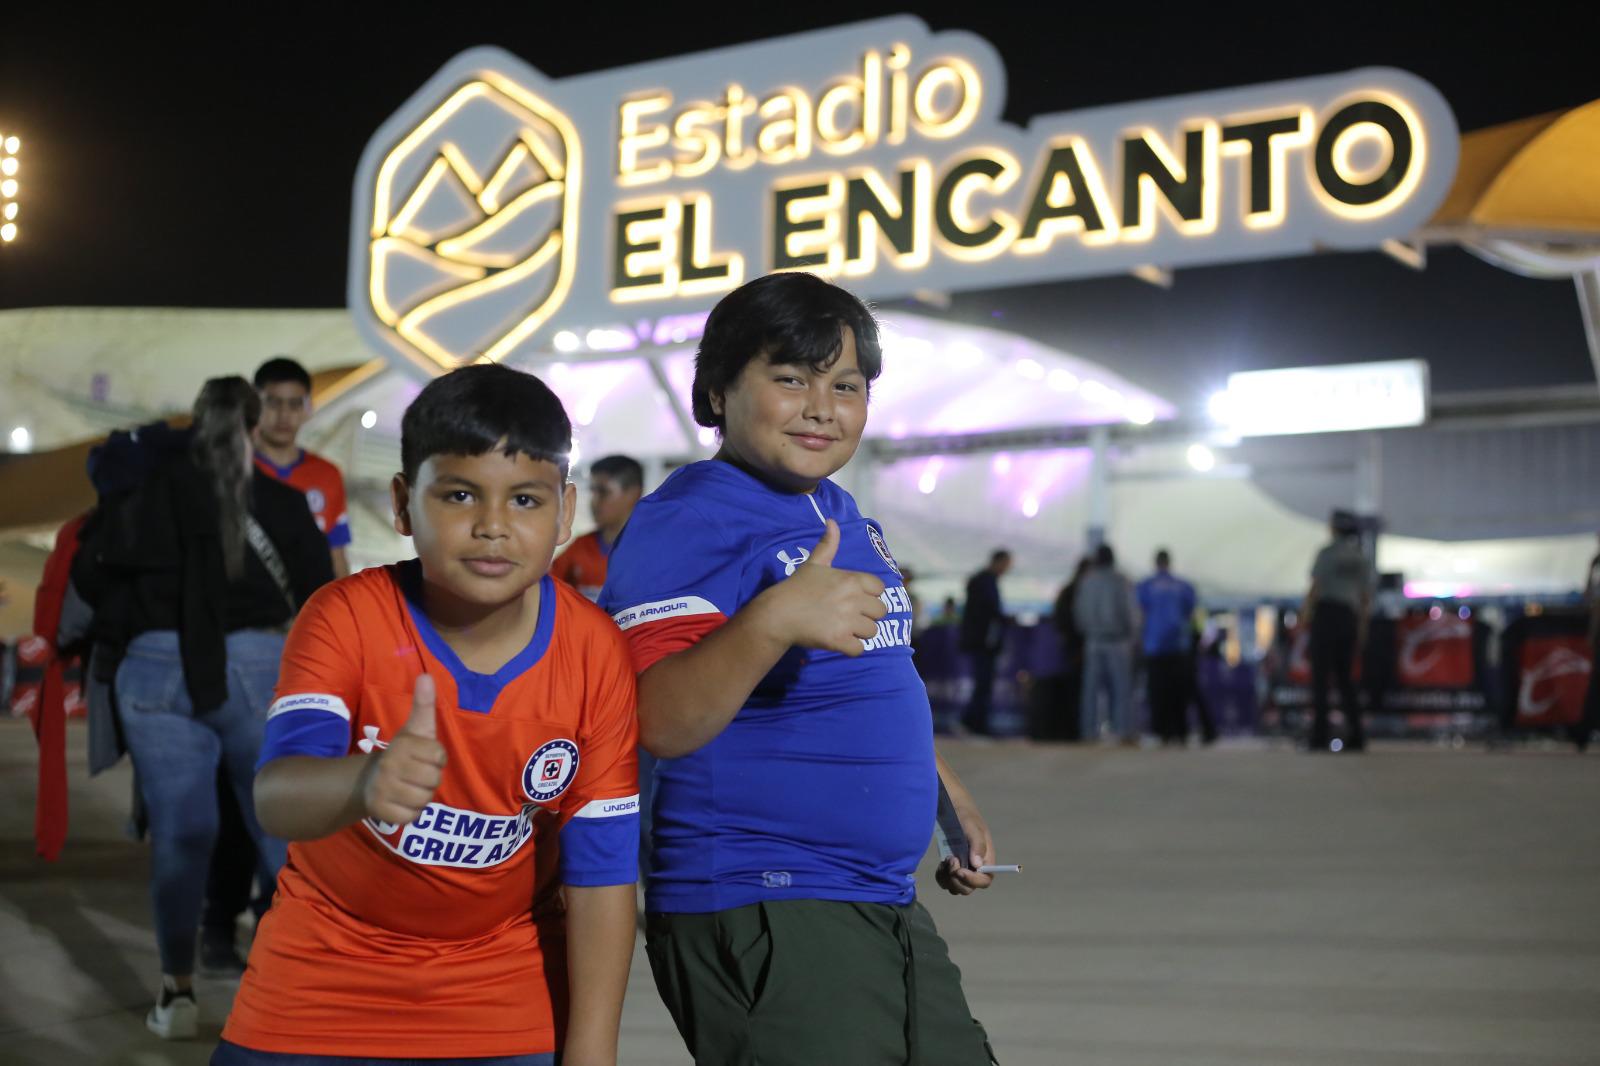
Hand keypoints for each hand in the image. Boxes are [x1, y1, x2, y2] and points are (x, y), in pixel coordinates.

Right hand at [361, 674, 446, 826]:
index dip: (436, 758)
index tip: (423, 755)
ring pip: (424, 800)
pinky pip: (412, 817)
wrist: (371, 780)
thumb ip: (423, 704)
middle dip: (429, 779)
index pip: (439, 756)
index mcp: (402, 744)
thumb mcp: (416, 728)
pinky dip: (410, 812)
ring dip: (421, 796)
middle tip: (415, 773)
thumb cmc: (403, 753)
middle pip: (434, 780)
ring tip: (408, 787)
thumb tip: (426, 675)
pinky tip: (400, 802)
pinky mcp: (382, 812)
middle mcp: (390, 766)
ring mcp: (384, 790)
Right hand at [762, 519, 886, 656]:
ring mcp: (847, 621)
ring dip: (860, 633)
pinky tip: (839, 642)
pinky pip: (859, 649)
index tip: (854, 599)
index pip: (880, 589)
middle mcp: (854, 599)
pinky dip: (851, 648)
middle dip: (867, 616)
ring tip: (843, 629)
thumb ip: (828, 544)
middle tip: (848, 616)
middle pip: (881, 612)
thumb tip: (832, 521)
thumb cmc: (797, 587)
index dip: (870, 595)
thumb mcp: (814, 563)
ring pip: (872, 632)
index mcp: (852, 579)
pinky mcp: (839, 640)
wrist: (778, 613)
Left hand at [935, 802, 995, 896]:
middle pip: (968, 888)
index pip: (985, 880)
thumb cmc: (966, 816)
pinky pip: (946, 882)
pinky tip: (941, 863)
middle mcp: (975, 868)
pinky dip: (941, 877)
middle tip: (951, 861)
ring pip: (955, 888)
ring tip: (946, 860)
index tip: (960, 871)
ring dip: (948, 879)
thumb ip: (977, 844)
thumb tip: (978, 865)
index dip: (973, 881)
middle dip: (957, 880)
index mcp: (986, 860)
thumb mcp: (972, 826)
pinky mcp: (950, 869)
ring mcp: (962, 869)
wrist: (952, 809)